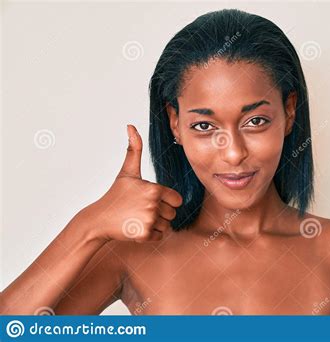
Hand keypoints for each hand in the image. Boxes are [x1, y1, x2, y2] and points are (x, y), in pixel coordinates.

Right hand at [80, 124, 182, 242]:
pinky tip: (136, 227)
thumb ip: (134, 149)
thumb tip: (131, 126)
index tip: (152, 200)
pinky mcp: (144, 234)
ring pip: (167, 226)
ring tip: (138, 218)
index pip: (177, 200)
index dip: (167, 201)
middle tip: (142, 210)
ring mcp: (148, 220)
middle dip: (161, 213)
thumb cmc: (115, 195)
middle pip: (173, 213)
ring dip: (156, 224)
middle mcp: (153, 204)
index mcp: (154, 189)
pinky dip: (150, 235)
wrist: (98, 219)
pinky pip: (159, 236)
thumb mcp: (127, 172)